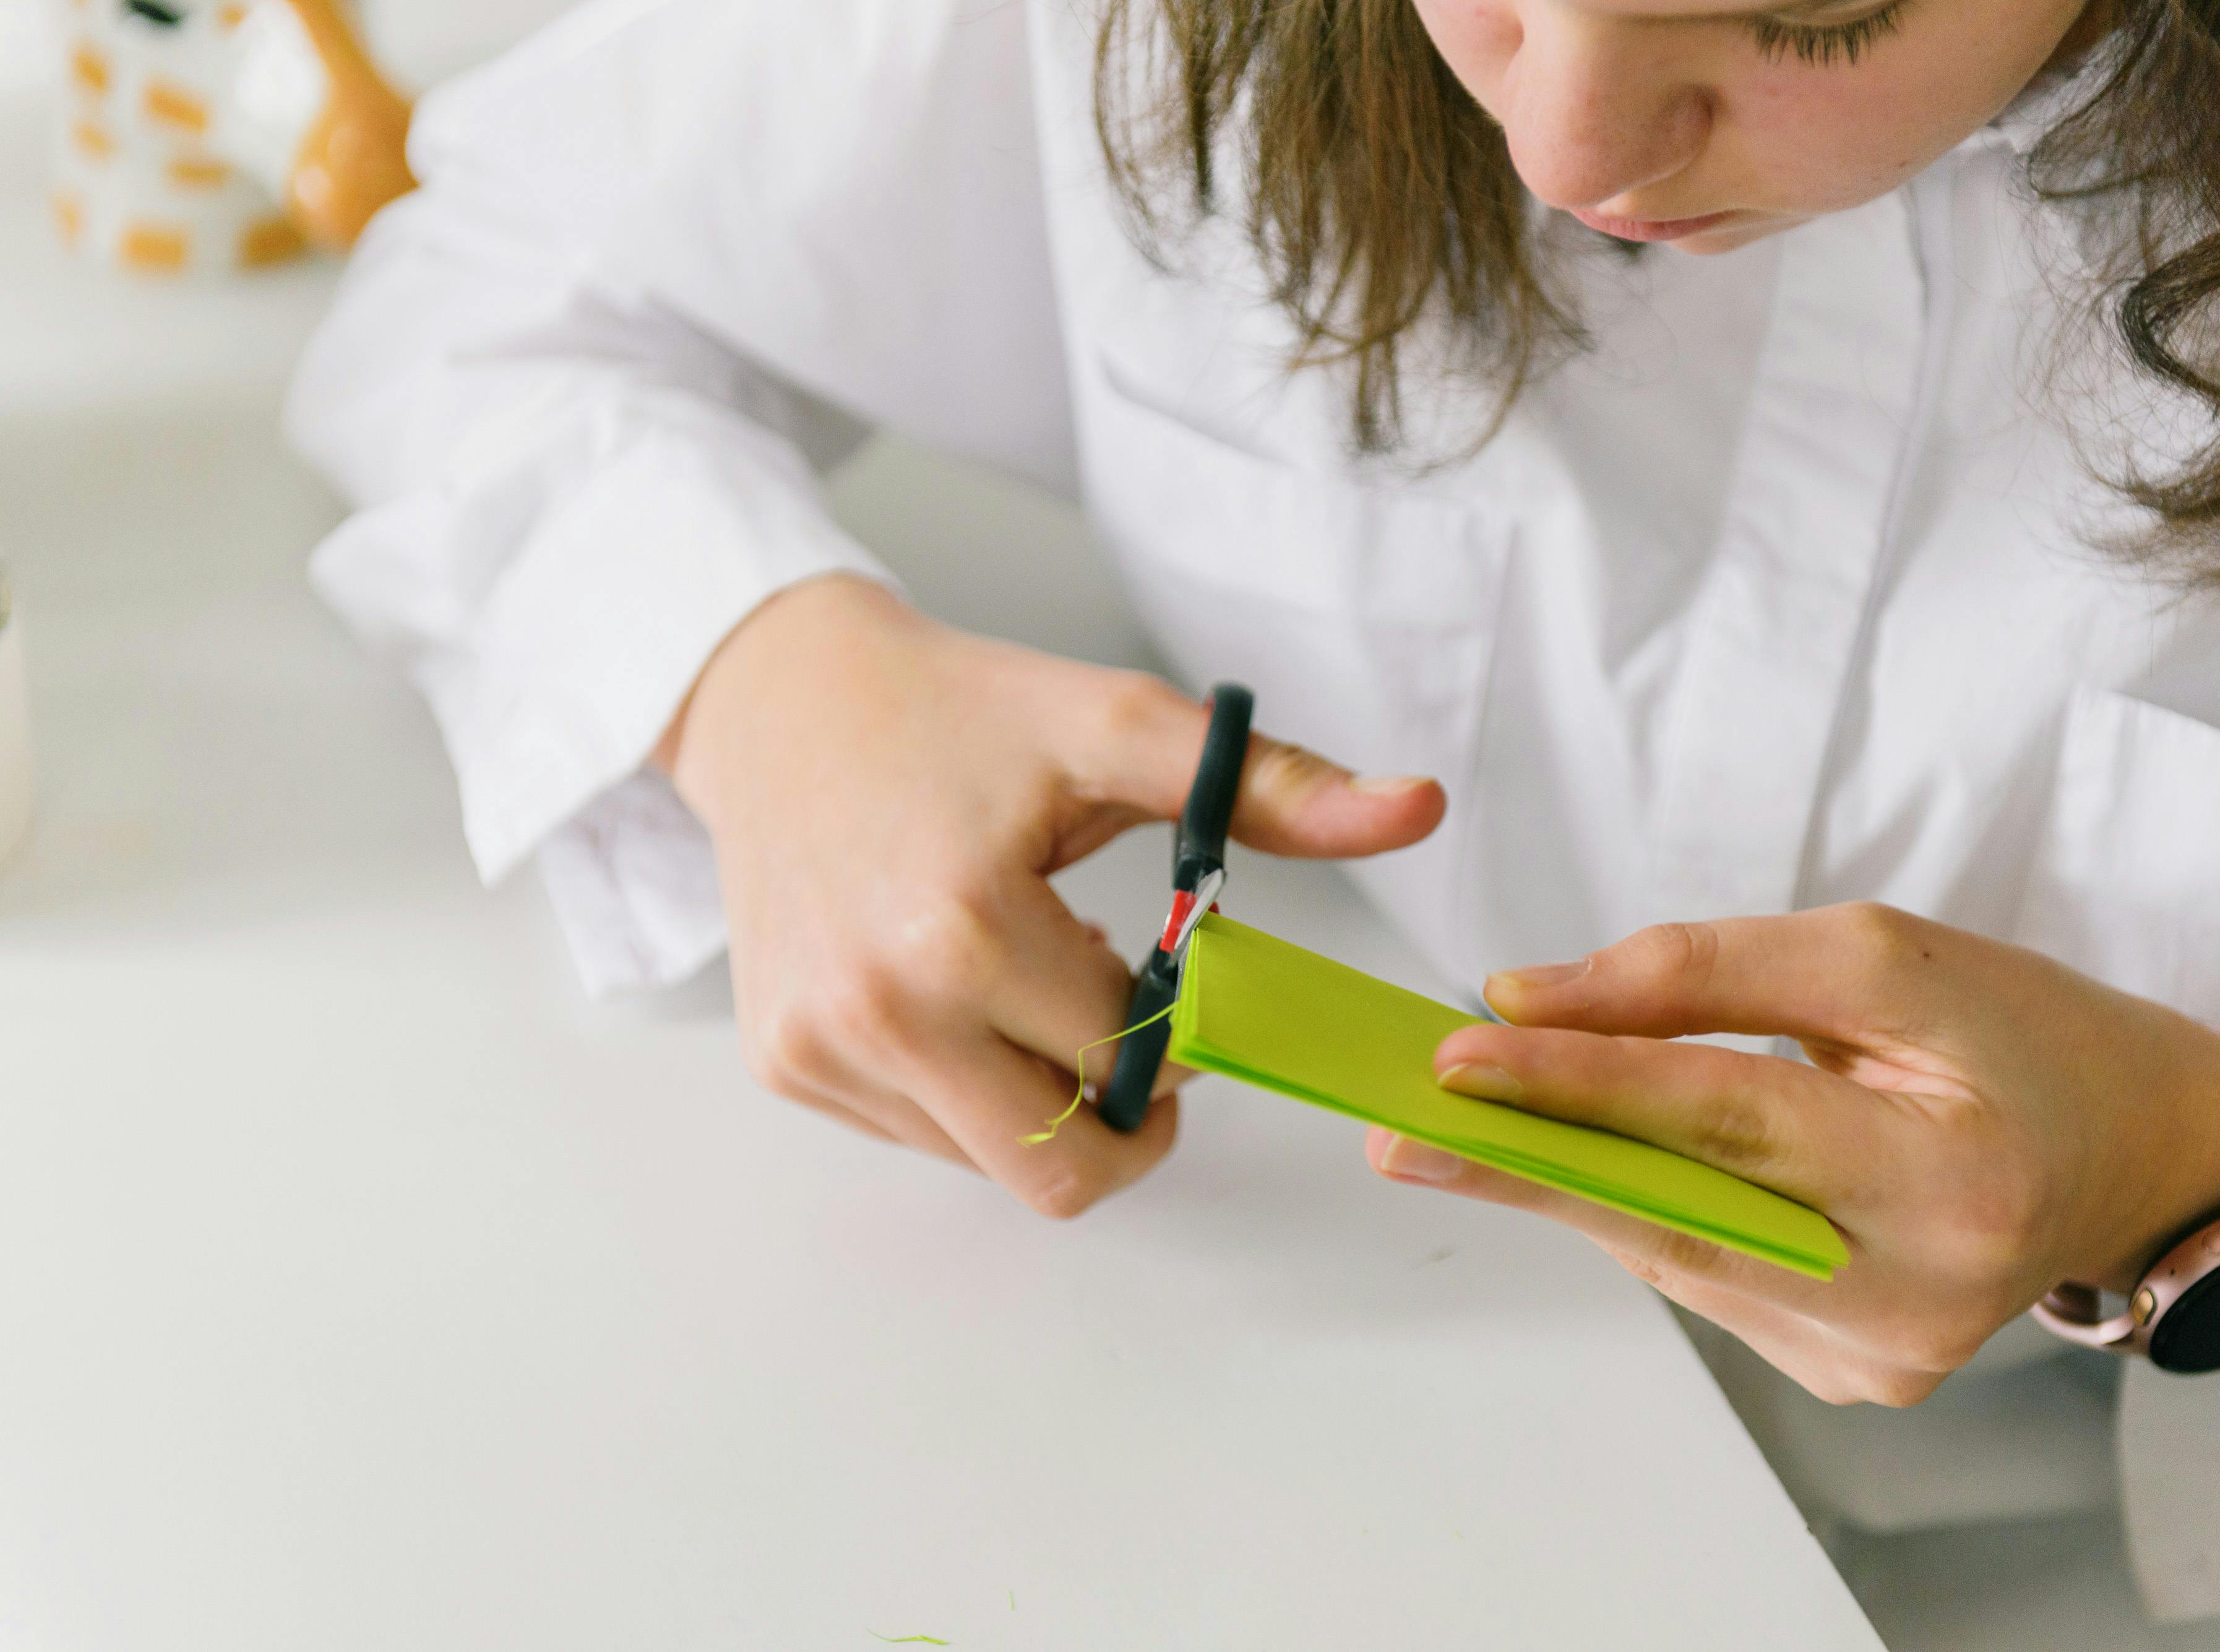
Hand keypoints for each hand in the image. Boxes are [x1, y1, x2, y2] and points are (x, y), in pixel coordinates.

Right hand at [666, 574, 1445, 1216]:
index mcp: (964, 929)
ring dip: (1044, 1097)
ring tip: (1029, 980)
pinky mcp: (786, 1066)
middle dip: (1131, 1122)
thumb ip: (1272, 786)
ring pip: (995, 1162)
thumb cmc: (959, 712)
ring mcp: (820, 1049)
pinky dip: (969, 1088)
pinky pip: (923, 1135)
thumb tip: (1418, 809)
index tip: (1173, 973)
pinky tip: (958, 989)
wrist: (780, 700)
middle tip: (1141, 1043)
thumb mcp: (1118, 727)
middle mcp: (878, 1009)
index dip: (1184, 1031)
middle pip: (1066, 1167)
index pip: (1134, 1061)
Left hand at [1368, 904, 2219, 1403]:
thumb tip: (1529, 996)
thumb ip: (1699, 971)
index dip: (1584, 1084)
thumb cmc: (2014, 1035)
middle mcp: (1924, 1291)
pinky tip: (1633, 1163)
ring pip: (1678, 1251)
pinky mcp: (1858, 1378)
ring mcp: (1887, 1356)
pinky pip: (1710, 1280)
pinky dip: (1653, 1213)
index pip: (1729, 1117)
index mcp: (1956, 1172)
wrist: (2129, 1153)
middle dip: (1524, 1163)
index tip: (1458, 1056)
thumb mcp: (1878, 958)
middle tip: (1395, 1131)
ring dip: (1581, 1180)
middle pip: (1677, 1213)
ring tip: (1496, 1116)